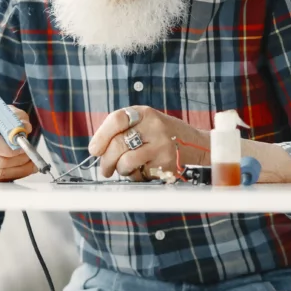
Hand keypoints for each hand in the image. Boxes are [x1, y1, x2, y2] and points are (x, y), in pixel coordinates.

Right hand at [0, 107, 36, 182]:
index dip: (12, 148)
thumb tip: (25, 128)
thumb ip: (17, 118)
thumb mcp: (3, 115)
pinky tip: (14, 170)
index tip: (25, 148)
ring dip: (17, 170)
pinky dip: (8, 178)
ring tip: (27, 164)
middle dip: (19, 161)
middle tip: (30, 158)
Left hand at [88, 106, 209, 180]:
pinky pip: (140, 174)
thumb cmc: (162, 134)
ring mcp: (162, 146)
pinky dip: (136, 176)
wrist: (196, 144)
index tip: (94, 150)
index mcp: (145, 113)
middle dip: (106, 160)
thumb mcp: (145, 122)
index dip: (101, 135)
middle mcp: (154, 127)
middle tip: (105, 168)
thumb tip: (97, 150)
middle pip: (118, 144)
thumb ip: (123, 130)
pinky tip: (143, 170)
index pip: (117, 119)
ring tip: (125, 169)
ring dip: (120, 170)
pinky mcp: (167, 165)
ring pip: (127, 162)